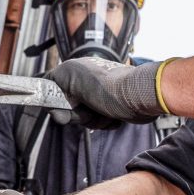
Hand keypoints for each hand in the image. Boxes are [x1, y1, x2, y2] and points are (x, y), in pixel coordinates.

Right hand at [49, 57, 169, 127]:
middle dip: (79, 114)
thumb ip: (54, 87)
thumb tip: (54, 110)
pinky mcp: (112, 108)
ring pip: (85, 118)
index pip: (53, 89)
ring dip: (95, 120)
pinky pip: (100, 122)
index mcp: (75, 71)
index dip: (55, 103)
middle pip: (69, 108)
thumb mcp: (72, 78)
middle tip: (89, 109)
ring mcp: (100, 96)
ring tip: (106, 112)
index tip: (61, 111)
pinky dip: (106, 123)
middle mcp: (86, 82)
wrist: (139, 97)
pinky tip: (115, 116)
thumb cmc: (108, 86)